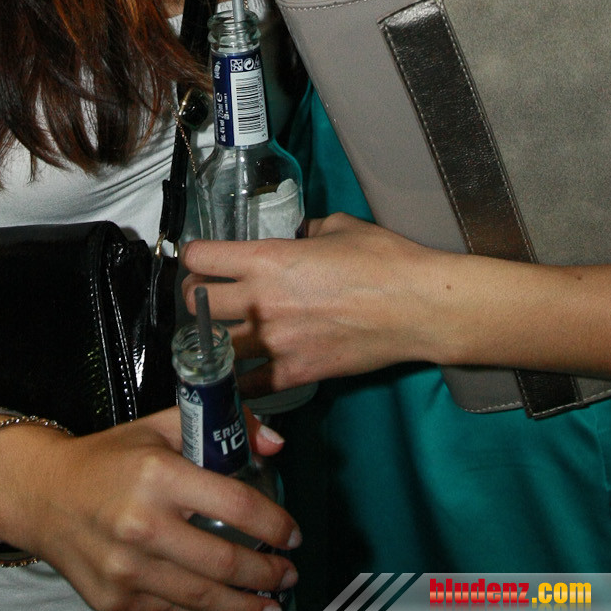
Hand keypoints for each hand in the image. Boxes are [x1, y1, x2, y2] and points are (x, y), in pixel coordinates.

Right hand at [0, 408, 299, 610]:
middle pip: (224, 561)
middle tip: (287, 573)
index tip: (291, 533)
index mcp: (158, 474)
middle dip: (267, 572)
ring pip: (203, 599)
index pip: (236, 505)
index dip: (274, 524)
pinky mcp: (115, 600)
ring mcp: (127, 569)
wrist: (43, 494)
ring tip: (270, 604)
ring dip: (246, 606)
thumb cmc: (106, 459)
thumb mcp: (159, 427)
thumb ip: (217, 426)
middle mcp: (142, 524)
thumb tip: (272, 441)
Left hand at [183, 212, 437, 394]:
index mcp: (266, 259)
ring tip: (221, 333)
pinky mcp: (293, 374)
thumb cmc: (382, 260)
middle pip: (196, 303)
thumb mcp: (337, 227)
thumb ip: (305, 232)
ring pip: (213, 347)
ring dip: (212, 339)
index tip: (200, 258)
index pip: (201, 257)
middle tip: (206, 295)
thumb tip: (296, 237)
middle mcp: (260, 301)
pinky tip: (243, 369)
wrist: (416, 307)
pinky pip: (246, 384)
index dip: (194, 255)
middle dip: (196, 297)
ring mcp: (275, 342)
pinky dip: (239, 378)